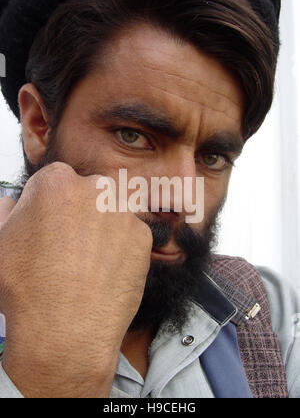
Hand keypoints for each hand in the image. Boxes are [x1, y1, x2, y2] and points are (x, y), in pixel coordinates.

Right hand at [0, 162, 152, 397]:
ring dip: (102, 231)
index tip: (50, 228)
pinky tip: (106, 272)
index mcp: (56, 182)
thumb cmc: (27, 288)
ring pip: (111, 215)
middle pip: (87, 195)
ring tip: (88, 264)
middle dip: (79, 215)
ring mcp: (122, 211)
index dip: (50, 208)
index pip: (55, 183)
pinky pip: (130, 236)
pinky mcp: (143, 236)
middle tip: (70, 248)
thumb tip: (12, 201)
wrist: (65, 330)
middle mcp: (94, 188)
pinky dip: (121, 250)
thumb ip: (5, 212)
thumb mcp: (0, 243)